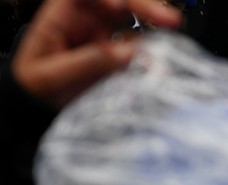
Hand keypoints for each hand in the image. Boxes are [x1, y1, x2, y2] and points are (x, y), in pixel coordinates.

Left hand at [11, 0, 181, 108]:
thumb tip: (129, 53)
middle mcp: (89, 22)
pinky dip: (153, 59)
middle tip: (172, 21)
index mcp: (64, 15)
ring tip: (170, 49)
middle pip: (122, 4)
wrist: (37, 110)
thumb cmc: (34, 87)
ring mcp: (107, 38)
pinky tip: (160, 68)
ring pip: (136, 25)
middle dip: (147, 8)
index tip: (120, 8)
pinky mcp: (119, 58)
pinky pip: (140, 53)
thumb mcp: (52, 75)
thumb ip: (88, 62)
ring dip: (155, 33)